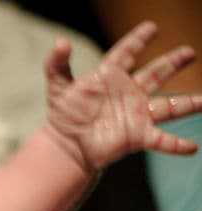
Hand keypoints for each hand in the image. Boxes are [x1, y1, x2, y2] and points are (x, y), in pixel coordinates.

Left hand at [44, 21, 201, 172]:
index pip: (126, 53)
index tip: (151, 28)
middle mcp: (128, 93)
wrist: (65, 146)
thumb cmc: (63, 116)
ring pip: (169, 107)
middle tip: (189, 53)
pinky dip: (176, 145)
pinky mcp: (137, 136)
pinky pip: (161, 140)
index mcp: (109, 77)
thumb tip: (61, 42)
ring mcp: (135, 115)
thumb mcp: (58, 87)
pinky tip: (191, 148)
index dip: (138, 40)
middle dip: (172, 63)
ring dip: (190, 103)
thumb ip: (57, 63)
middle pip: (155, 74)